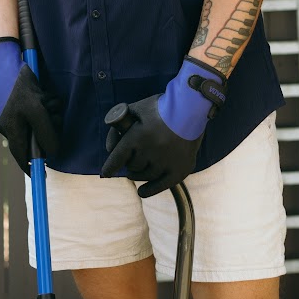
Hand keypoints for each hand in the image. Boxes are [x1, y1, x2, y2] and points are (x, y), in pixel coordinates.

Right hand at [0, 37, 61, 172]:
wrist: (4, 60)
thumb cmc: (19, 85)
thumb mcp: (37, 109)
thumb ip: (45, 133)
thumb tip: (51, 152)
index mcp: (10, 129)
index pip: (21, 156)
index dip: (30, 167)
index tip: (38, 175)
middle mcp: (4, 123)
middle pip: (30, 136)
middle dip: (45, 129)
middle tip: (54, 116)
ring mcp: (3, 111)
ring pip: (31, 120)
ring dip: (43, 112)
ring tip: (46, 97)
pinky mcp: (6, 99)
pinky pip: (26, 108)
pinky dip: (36, 103)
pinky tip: (37, 90)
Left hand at [100, 58, 226, 197]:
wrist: (192, 107)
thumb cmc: (161, 107)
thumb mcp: (136, 110)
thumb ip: (119, 126)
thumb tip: (110, 148)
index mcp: (137, 137)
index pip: (117, 159)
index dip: (109, 168)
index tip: (105, 173)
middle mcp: (150, 152)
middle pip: (132, 167)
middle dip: (130, 163)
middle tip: (133, 157)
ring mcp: (166, 162)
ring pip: (145, 176)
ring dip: (138, 174)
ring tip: (137, 170)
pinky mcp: (180, 169)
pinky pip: (161, 186)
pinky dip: (150, 190)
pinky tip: (142, 192)